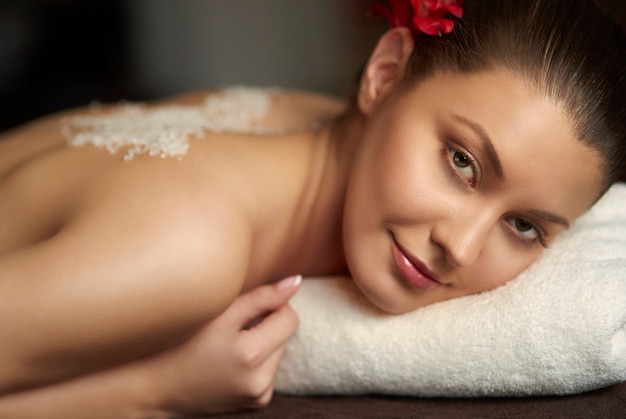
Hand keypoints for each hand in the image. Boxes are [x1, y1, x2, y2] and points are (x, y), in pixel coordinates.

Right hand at [151, 275, 301, 415]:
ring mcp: (259, 396)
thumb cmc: (179, 343)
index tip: (250, 306)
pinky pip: (269, 370)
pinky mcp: (256, 403)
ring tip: (227, 346)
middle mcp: (260, 381)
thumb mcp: (218, 313)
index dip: (273, 305)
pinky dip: (256, 362)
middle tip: (231, 328)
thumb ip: (261, 296)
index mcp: (250, 355)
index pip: (290, 318)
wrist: (154, 388)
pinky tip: (230, 362)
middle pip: (285, 335)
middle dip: (265, 325)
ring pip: (278, 352)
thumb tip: (295, 282)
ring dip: (261, 343)